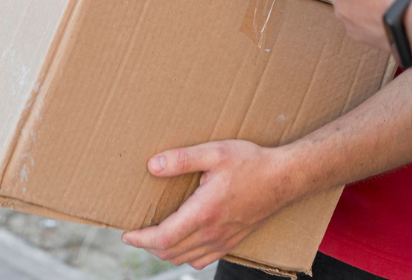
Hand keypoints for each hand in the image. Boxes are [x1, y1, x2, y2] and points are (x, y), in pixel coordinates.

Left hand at [120, 140, 294, 268]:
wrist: (285, 178)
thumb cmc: (251, 162)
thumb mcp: (215, 153)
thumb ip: (182, 159)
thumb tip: (152, 166)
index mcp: (204, 212)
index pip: (163, 238)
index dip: (140, 239)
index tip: (126, 234)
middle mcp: (212, 232)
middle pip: (170, 253)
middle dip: (148, 247)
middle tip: (135, 235)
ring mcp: (223, 240)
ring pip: (185, 259)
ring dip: (165, 253)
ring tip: (153, 239)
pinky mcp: (233, 241)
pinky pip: (203, 259)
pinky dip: (186, 256)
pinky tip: (183, 244)